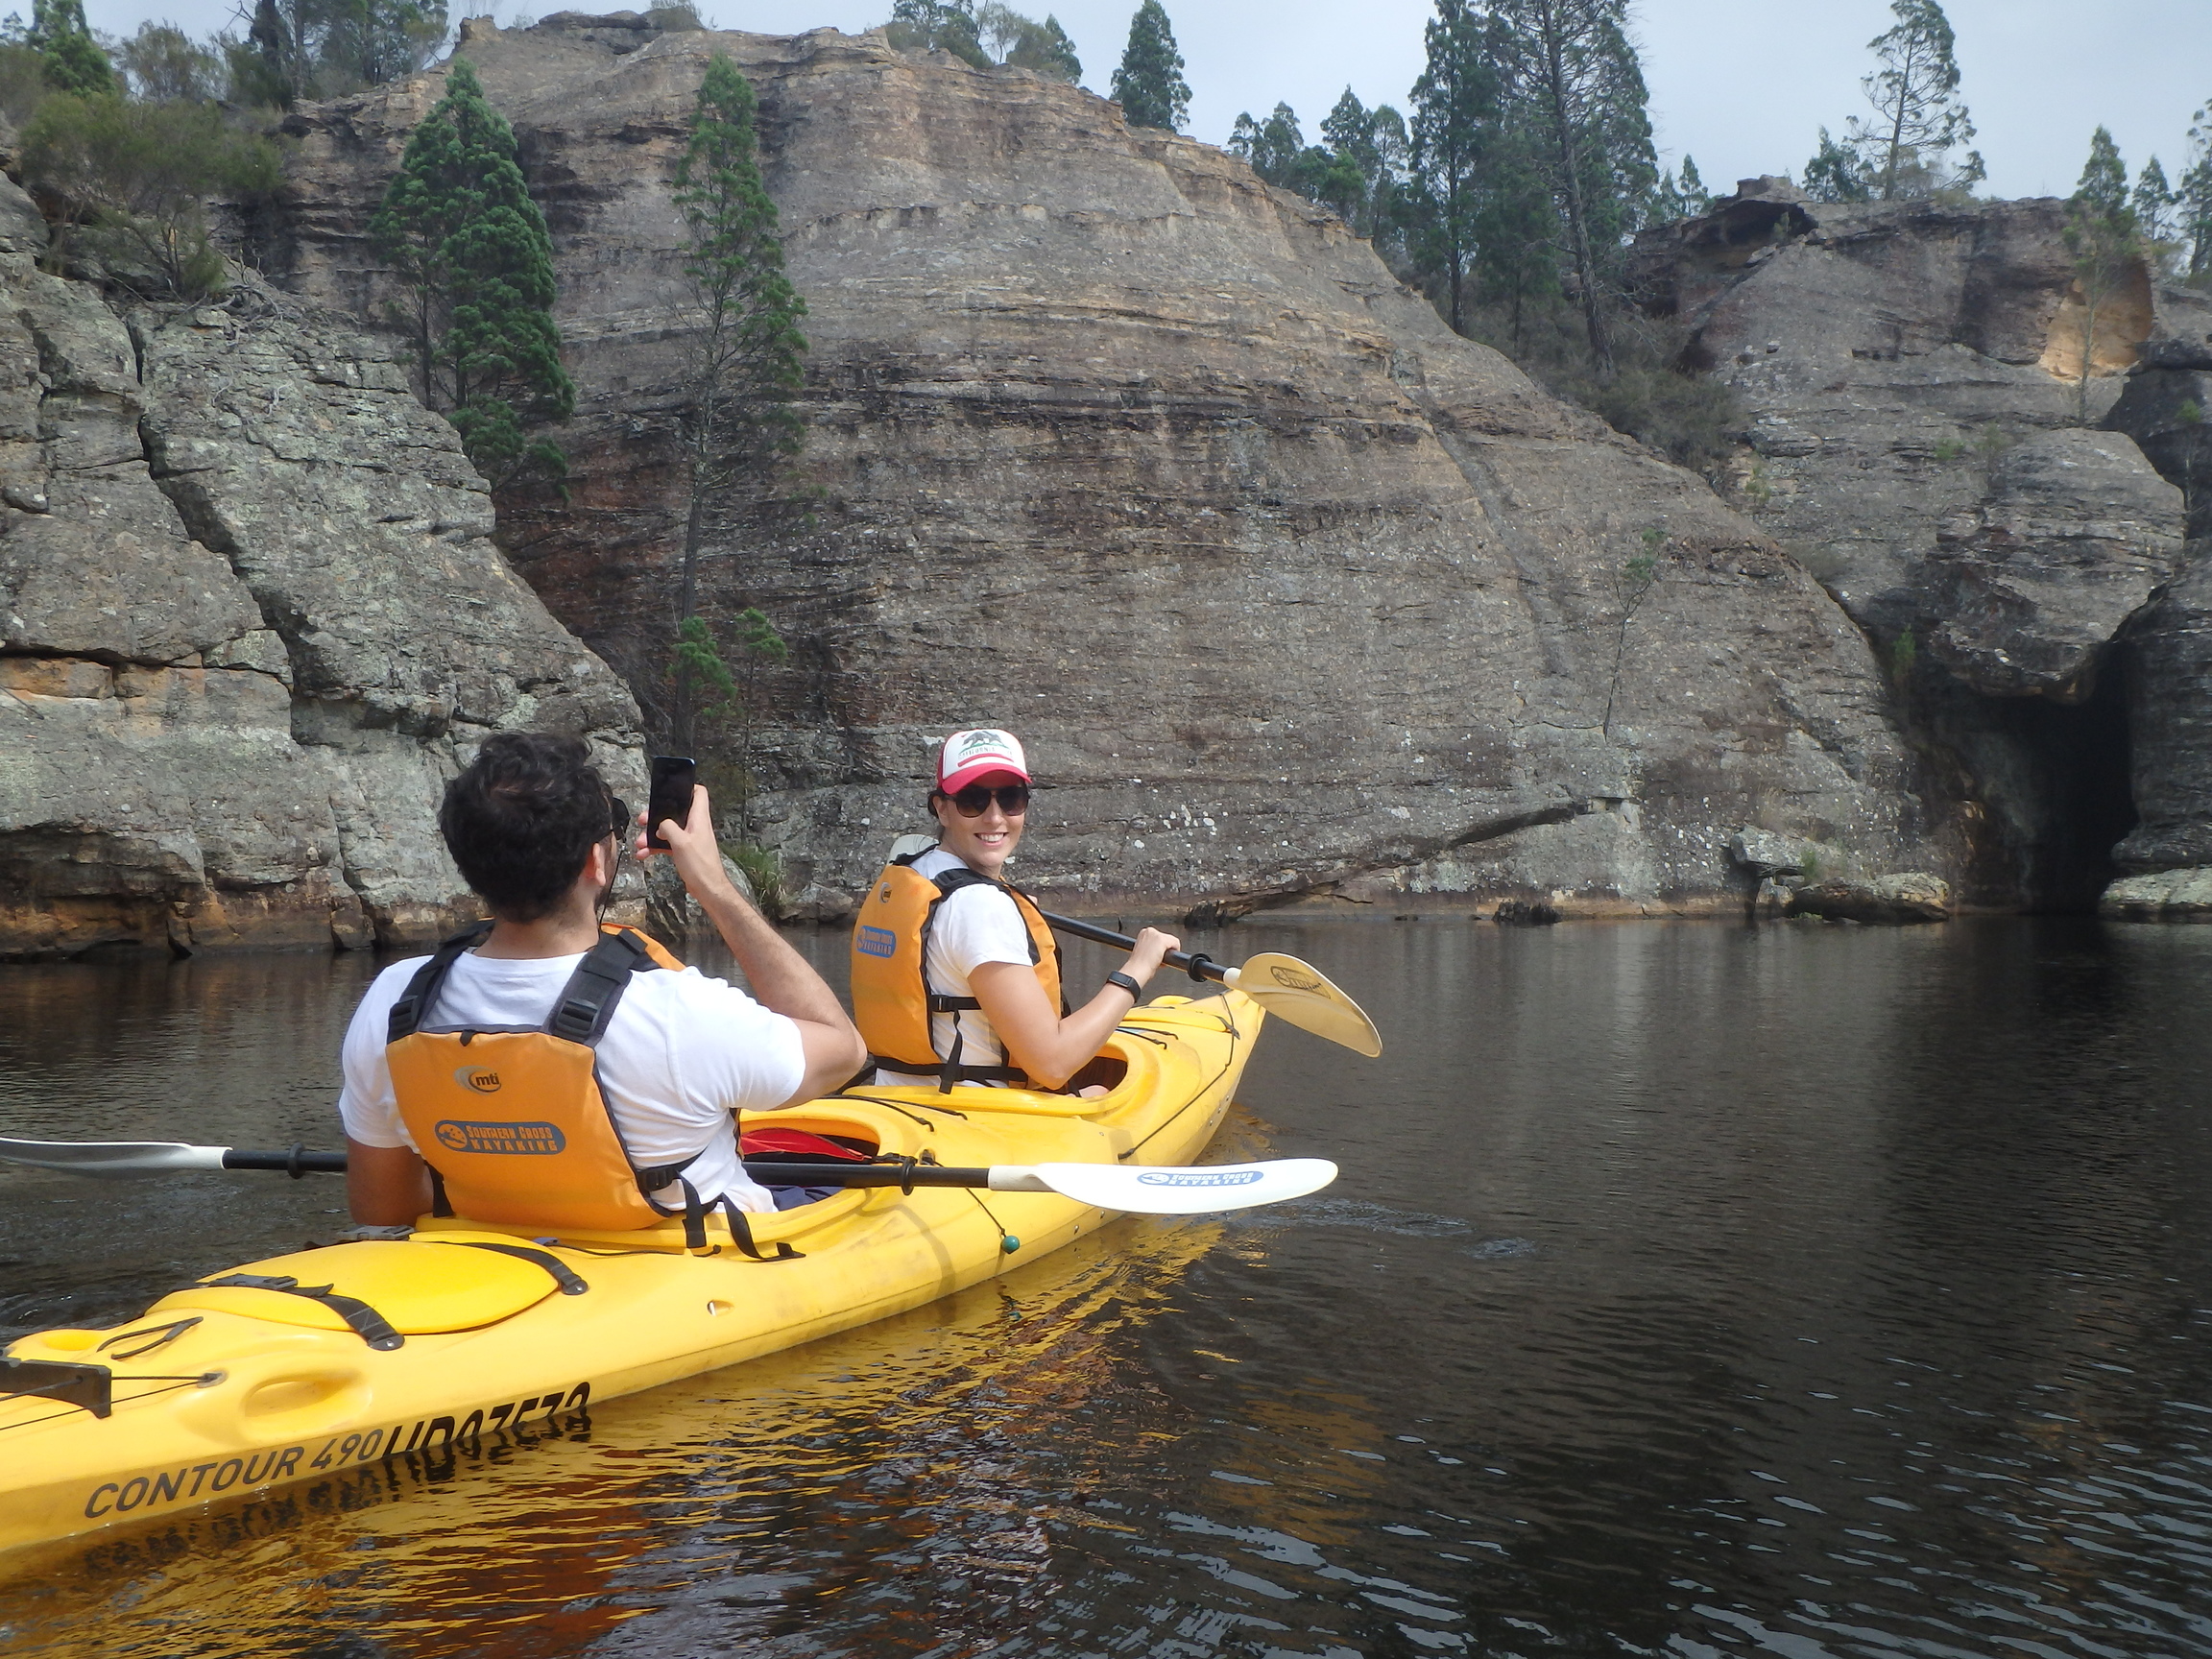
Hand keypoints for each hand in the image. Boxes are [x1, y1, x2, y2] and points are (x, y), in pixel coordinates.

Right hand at [638, 784, 734, 900]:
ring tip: (639, 843)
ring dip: (651, 835)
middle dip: (656, 816)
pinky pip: (667, 844)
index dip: (685, 788)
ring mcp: (689, 839)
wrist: (707, 889)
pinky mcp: (684, 851)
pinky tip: (643, 855)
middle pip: (675, 812)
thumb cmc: (698, 864)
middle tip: (642, 820)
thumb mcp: (680, 841)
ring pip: (667, 830)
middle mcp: (695, 826)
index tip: (668, 791)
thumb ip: (668, 827)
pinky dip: (655, 848)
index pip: (698, 793)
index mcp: (699, 818)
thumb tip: (661, 825)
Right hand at [1126, 926, 1181, 987]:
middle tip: (1159, 958)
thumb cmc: (1139, 964)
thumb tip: (1159, 951)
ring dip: (1168, 950)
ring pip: (1171, 940)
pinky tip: (1167, 958)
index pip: (1158, 938)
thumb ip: (1151, 948)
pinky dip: (1176, 951)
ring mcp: (1156, 934)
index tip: (1156, 955)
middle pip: (1165, 938)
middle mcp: (1149, 931)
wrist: (1137, 969)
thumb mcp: (1143, 952)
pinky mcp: (1162, 939)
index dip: (1160, 948)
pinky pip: (1176, 943)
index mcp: (1143, 933)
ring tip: (1160, 959)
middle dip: (1165, 949)